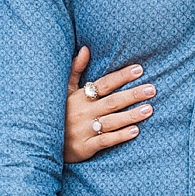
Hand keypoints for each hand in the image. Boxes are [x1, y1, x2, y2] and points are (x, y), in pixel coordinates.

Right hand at [64, 46, 154, 163]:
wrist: (42, 142)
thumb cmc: (58, 113)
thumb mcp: (63, 90)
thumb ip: (75, 70)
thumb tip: (86, 48)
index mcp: (79, 97)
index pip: (104, 84)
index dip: (121, 76)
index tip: (139, 70)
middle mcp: (83, 112)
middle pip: (112, 101)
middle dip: (133, 94)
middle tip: (152, 89)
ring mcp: (84, 130)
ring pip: (112, 121)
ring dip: (131, 115)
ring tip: (149, 109)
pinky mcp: (85, 147)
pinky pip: (106, 140)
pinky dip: (120, 136)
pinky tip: (135, 131)